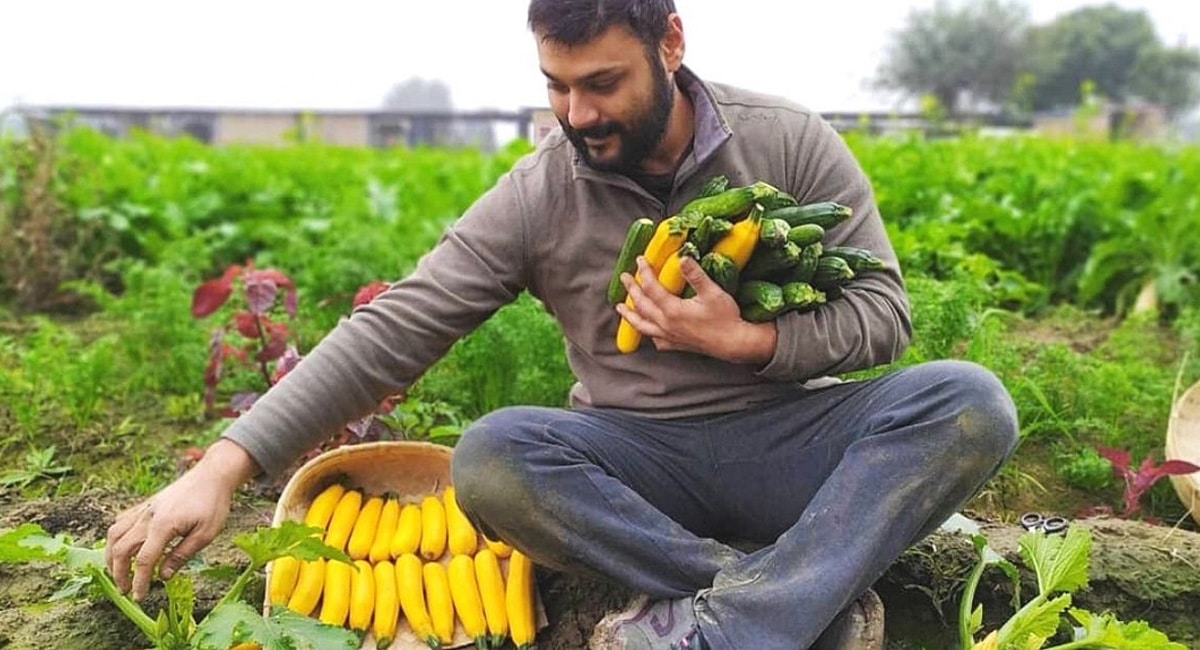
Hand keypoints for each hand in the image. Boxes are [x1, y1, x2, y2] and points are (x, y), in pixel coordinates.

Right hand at [105, 439, 258, 599]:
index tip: (139, 597)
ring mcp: (143, 509)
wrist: (212, 475)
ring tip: (118, 573)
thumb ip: (182, 556)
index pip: (144, 560)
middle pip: (121, 549)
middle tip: (126, 590)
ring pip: (114, 535)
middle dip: (119, 574)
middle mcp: (147, 517)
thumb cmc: (212, 504)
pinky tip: (122, 548)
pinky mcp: (144, 505)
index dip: (139, 582)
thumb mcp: (205, 534)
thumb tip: (163, 577)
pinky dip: (115, 538)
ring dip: (111, 556)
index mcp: (163, 525)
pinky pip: (120, 522)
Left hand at [616, 255, 776, 363]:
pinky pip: (655, 339)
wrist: (734, 344)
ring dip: (630, 315)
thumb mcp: (712, 293)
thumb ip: (695, 275)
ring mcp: (669, 337)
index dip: (644, 272)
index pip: (651, 287)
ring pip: (642, 325)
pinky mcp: (676, 345)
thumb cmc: (725, 318)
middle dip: (632, 289)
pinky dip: (647, 333)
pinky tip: (648, 331)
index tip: (641, 260)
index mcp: (672, 310)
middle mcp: (666, 325)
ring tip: (620, 308)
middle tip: (624, 277)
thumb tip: (683, 257)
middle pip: (642, 305)